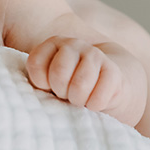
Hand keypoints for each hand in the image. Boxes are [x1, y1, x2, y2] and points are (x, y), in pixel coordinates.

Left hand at [26, 36, 140, 120]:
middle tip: (65, 94)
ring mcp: (95, 54)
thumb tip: (41, 91)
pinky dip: (93, 105)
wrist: (104, 85)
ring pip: (79, 85)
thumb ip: (38, 80)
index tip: (48, 86)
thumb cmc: (67, 85)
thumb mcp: (47, 80)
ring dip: (77, 100)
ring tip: (78, 98)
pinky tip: (93, 102)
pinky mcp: (113, 71)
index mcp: (52, 43)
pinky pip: (98, 97)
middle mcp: (73, 44)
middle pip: (58, 73)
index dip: (41, 83)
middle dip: (60, 91)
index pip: (36, 63)